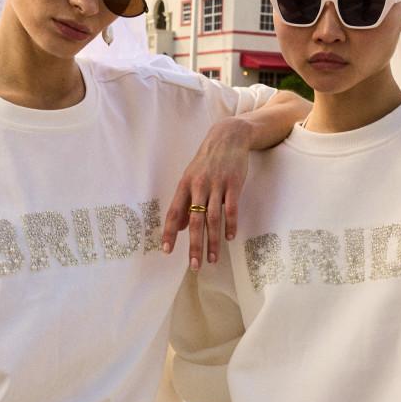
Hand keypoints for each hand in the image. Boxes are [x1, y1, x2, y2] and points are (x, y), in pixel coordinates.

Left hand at [162, 118, 252, 269]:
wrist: (228, 137)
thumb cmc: (207, 160)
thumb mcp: (191, 177)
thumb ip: (185, 202)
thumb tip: (179, 227)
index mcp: (184, 185)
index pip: (174, 212)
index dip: (169, 232)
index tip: (166, 251)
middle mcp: (199, 186)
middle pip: (195, 221)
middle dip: (194, 245)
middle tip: (194, 265)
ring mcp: (217, 185)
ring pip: (213, 219)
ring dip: (213, 241)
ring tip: (213, 259)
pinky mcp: (234, 184)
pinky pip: (231, 208)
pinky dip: (231, 224)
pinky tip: (230, 238)